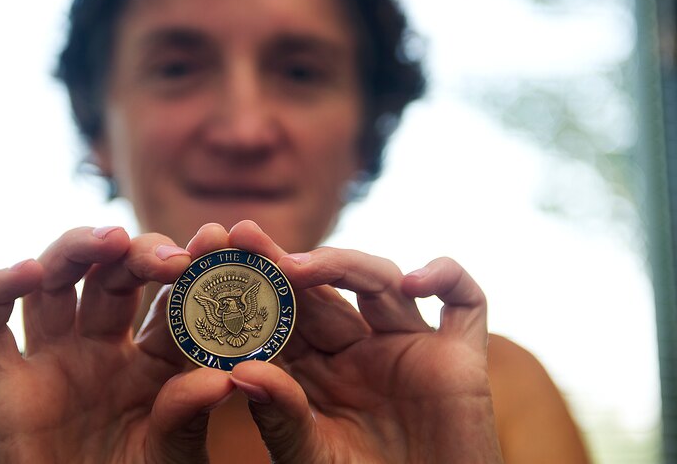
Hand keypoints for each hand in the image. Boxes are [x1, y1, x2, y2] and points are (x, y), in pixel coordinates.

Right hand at [0, 226, 234, 463]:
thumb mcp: (171, 458)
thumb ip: (188, 417)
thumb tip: (225, 377)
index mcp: (149, 362)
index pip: (168, 301)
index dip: (190, 268)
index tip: (215, 240)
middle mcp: (98, 349)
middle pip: (110, 278)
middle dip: (137, 255)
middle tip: (167, 254)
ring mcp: (50, 360)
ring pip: (52, 284)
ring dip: (75, 250)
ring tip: (109, 240)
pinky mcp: (3, 384)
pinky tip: (25, 271)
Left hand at [190, 221, 502, 463]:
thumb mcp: (310, 460)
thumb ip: (281, 418)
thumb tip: (239, 370)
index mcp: (318, 371)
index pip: (282, 315)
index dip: (251, 286)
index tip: (210, 259)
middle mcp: (361, 350)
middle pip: (324, 289)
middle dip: (284, 260)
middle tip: (243, 236)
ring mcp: (410, 348)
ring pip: (381, 282)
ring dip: (342, 265)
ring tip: (297, 267)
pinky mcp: (461, 360)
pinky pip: (466, 303)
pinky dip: (448, 278)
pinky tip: (414, 281)